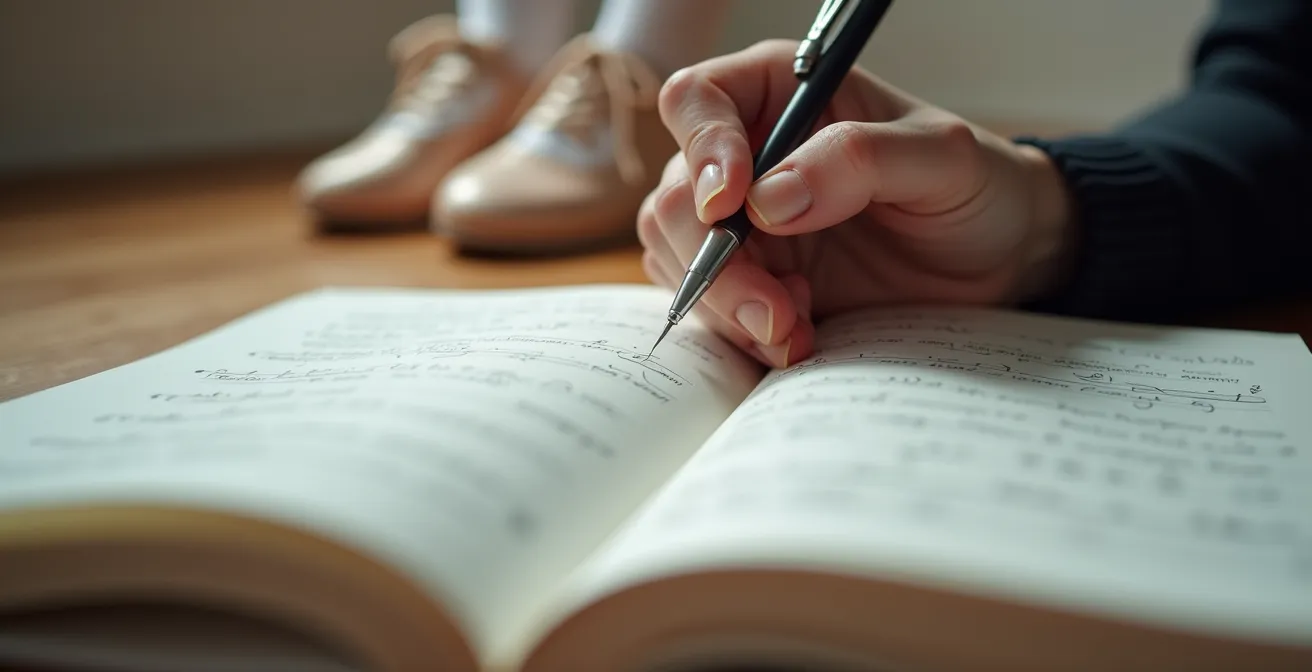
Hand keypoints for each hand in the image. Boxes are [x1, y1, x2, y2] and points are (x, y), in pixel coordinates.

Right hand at [637, 40, 1074, 368]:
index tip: (731, 205)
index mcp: (779, 94)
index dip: (702, 150)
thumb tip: (766, 200)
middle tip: (774, 308)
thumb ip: (857, 160)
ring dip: (727, 307)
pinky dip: (740, 333)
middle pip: (675, 199)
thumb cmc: (977, 187)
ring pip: (677, 260)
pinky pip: (708, 308)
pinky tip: (797, 337)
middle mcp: (747, 156)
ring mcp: (741, 225)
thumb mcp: (941, 158)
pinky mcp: (750, 282)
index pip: (698, 101)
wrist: (998, 263)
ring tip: (796, 328)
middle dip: (713, 263)